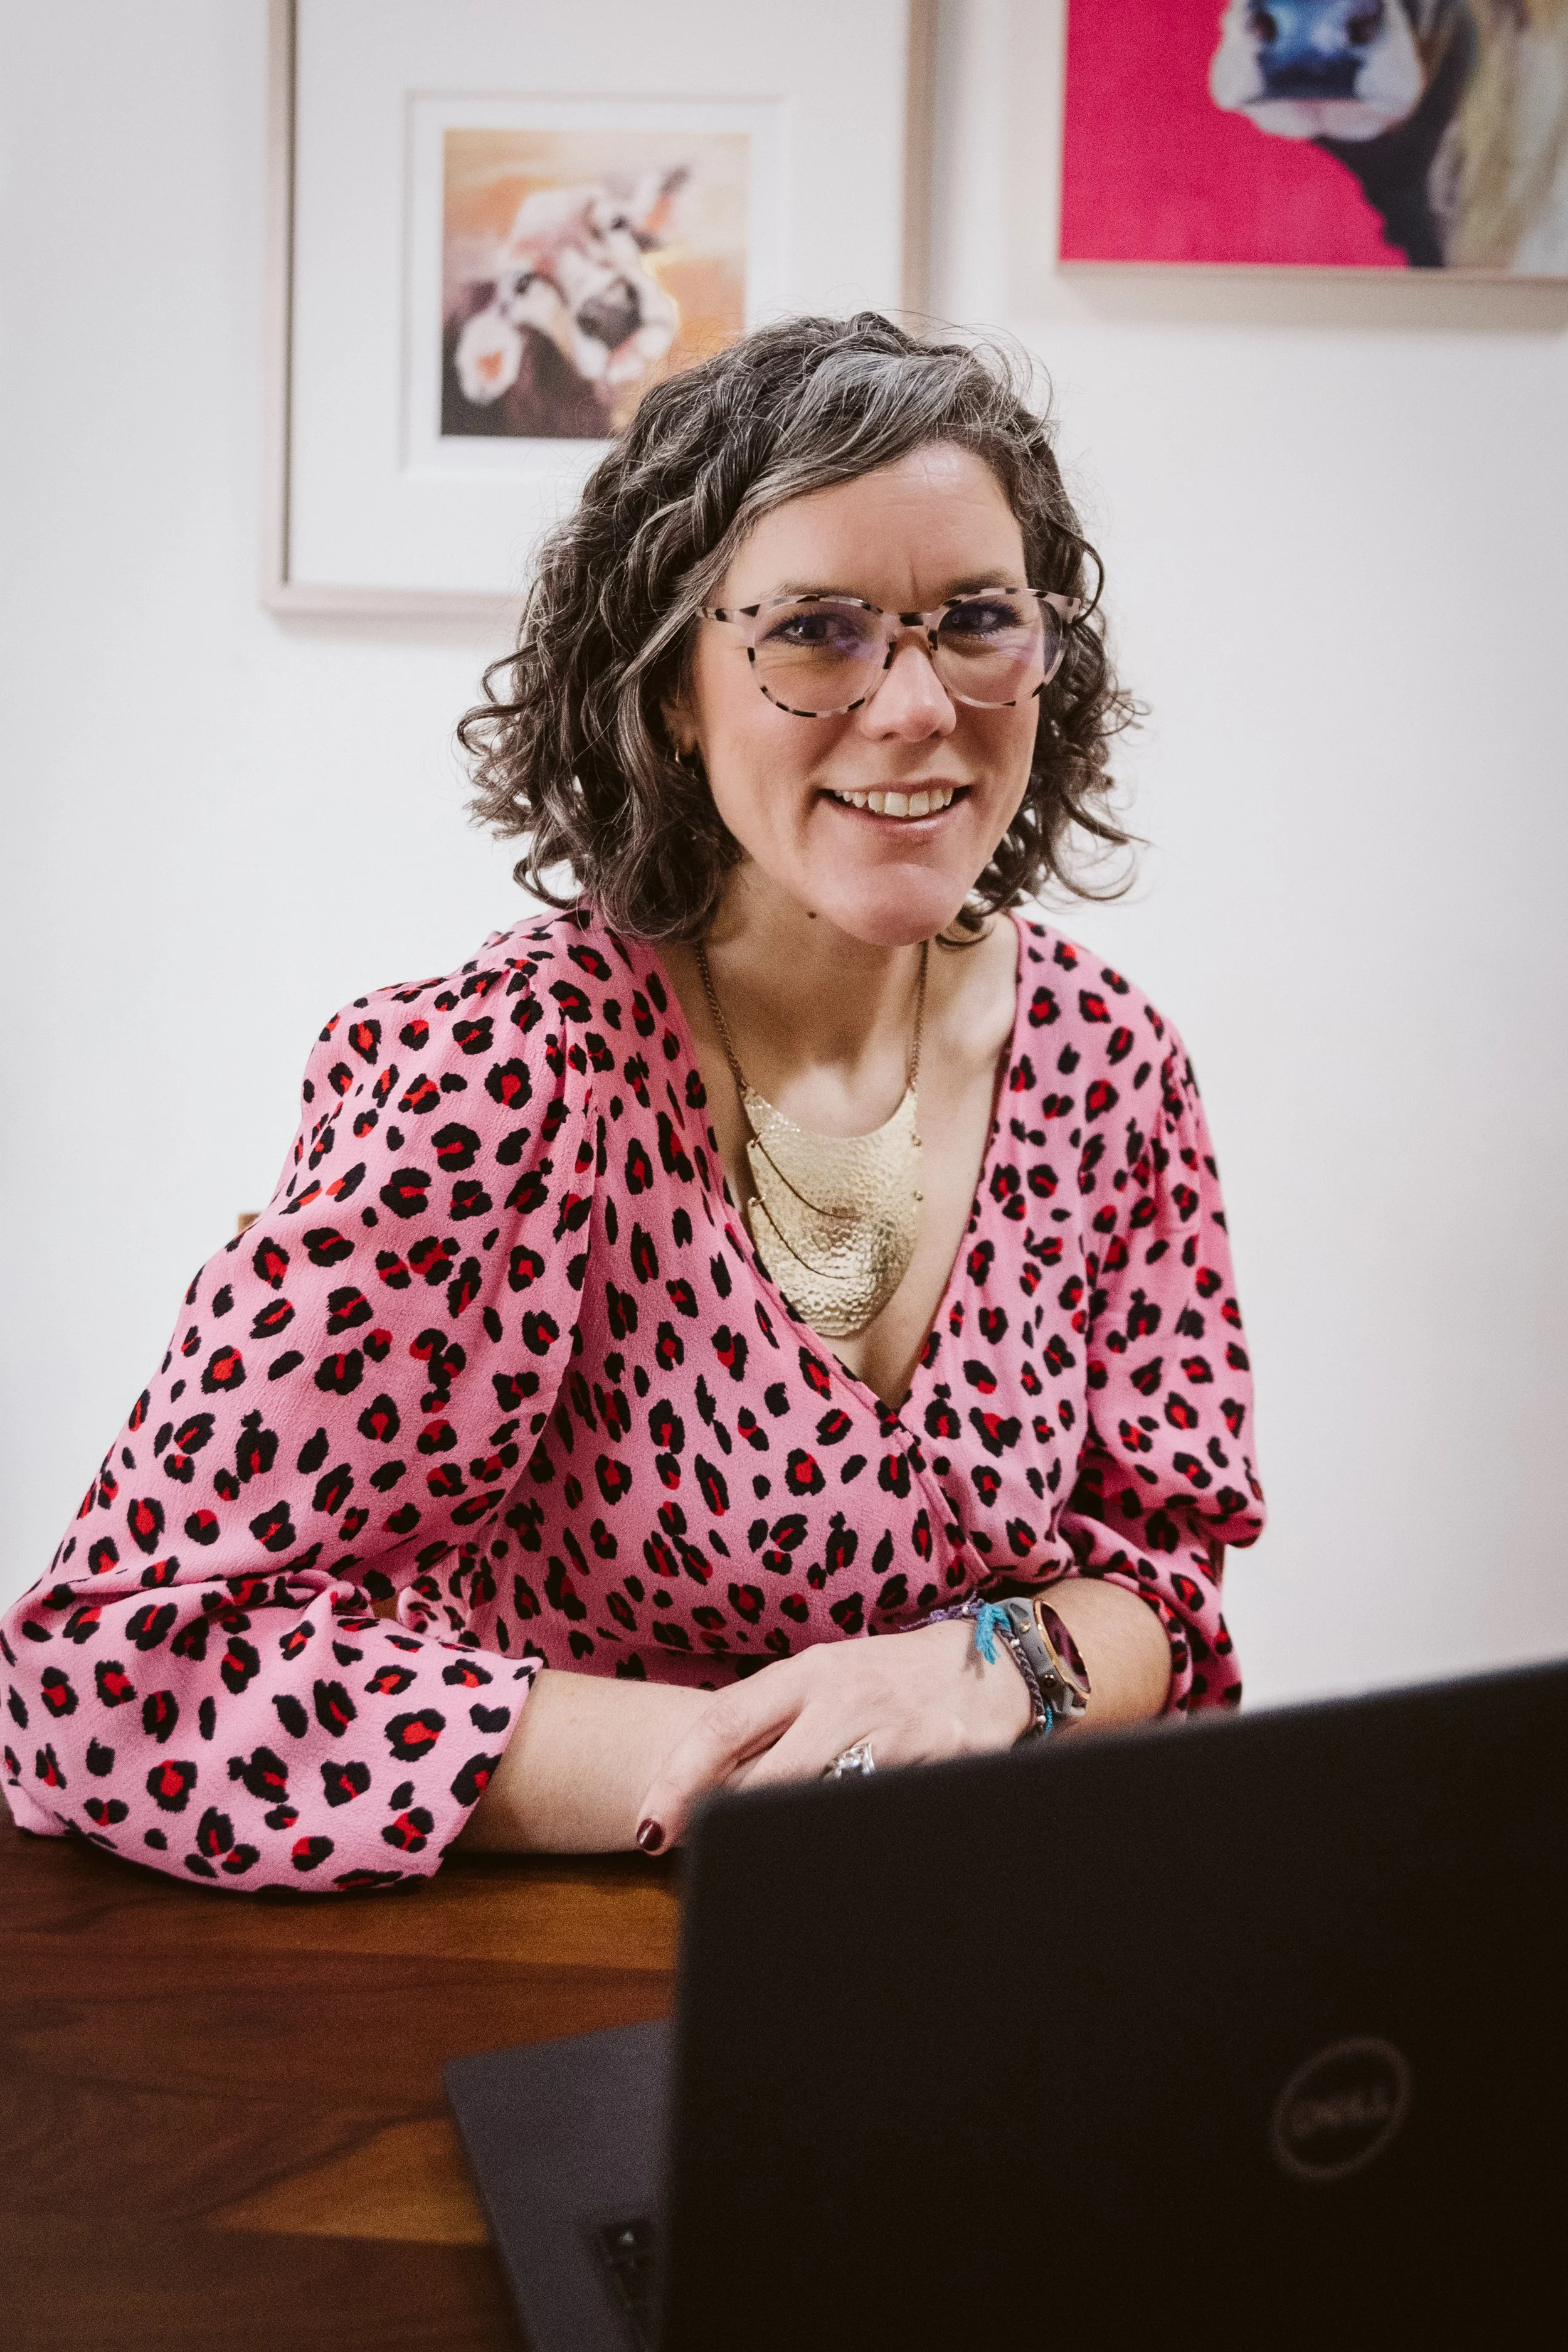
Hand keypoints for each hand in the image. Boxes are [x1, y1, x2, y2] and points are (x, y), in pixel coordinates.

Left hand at [633, 1618, 1031, 1850]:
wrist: (997, 1665)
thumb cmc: (894, 1678)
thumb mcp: (830, 1676)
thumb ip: (775, 1717)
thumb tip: (704, 1780)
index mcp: (812, 1671)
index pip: (725, 1721)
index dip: (678, 1778)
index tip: (651, 1825)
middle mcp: (850, 1698)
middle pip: (767, 1778)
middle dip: (725, 1824)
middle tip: (695, 1853)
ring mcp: (899, 1734)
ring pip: (821, 1803)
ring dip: (787, 1835)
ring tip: (771, 1849)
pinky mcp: (944, 1767)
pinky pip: (881, 1817)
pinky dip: (853, 1837)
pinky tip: (847, 1843)